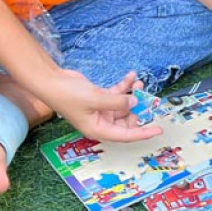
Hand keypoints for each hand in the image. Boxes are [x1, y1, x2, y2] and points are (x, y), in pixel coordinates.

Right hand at [38, 69, 162, 142]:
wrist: (52, 82)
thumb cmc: (69, 96)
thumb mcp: (96, 99)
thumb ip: (117, 102)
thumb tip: (134, 102)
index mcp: (99, 130)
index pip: (126, 135)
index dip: (143, 133)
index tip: (158, 130)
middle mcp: (101, 122)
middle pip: (127, 120)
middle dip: (138, 109)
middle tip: (148, 97)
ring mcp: (101, 110)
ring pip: (123, 105)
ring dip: (132, 94)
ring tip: (139, 82)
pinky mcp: (99, 98)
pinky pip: (117, 94)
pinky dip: (124, 86)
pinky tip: (131, 76)